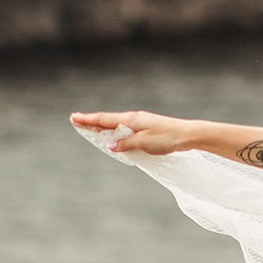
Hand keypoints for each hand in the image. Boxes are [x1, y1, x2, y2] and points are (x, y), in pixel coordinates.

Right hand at [70, 110, 197, 156]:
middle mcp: (133, 118)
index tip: (74, 117)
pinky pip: (124, 128)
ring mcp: (140, 122)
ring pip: (116, 124)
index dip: (88, 120)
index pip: (104, 119)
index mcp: (130, 120)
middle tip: (76, 120)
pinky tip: (114, 133)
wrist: (188, 134)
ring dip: (102, 125)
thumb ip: (126, 144)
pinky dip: (114, 129)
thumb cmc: (167, 138)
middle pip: (108, 120)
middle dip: (92, 121)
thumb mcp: (144, 143)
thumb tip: (110, 145)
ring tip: (90, 126)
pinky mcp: (147, 128)